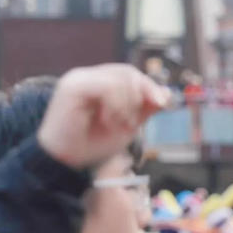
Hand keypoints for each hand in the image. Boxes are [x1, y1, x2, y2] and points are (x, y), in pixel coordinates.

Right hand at [37, 64, 170, 169]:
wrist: (66, 161)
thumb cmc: (92, 144)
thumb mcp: (128, 124)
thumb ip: (145, 108)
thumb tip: (166, 93)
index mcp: (100, 83)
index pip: (130, 75)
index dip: (149, 87)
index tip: (163, 104)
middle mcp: (88, 77)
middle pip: (127, 72)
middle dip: (142, 94)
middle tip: (135, 120)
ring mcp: (78, 79)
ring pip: (119, 78)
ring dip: (128, 105)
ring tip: (118, 124)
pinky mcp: (72, 87)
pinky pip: (106, 86)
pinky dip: (115, 105)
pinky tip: (109, 121)